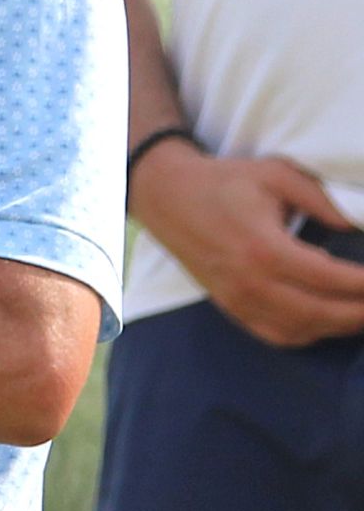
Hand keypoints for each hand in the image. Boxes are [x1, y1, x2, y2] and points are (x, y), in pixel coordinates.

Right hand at [131, 145, 363, 347]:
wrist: (167, 197)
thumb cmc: (225, 183)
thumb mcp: (277, 176)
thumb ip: (322, 200)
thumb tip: (356, 225)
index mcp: (264, 248)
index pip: (328, 277)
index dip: (363, 284)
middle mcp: (250, 281)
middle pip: (319, 313)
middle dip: (359, 313)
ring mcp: (238, 299)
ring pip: (299, 330)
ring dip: (338, 327)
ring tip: (361, 313)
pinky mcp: (230, 306)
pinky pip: (275, 333)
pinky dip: (307, 334)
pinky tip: (327, 322)